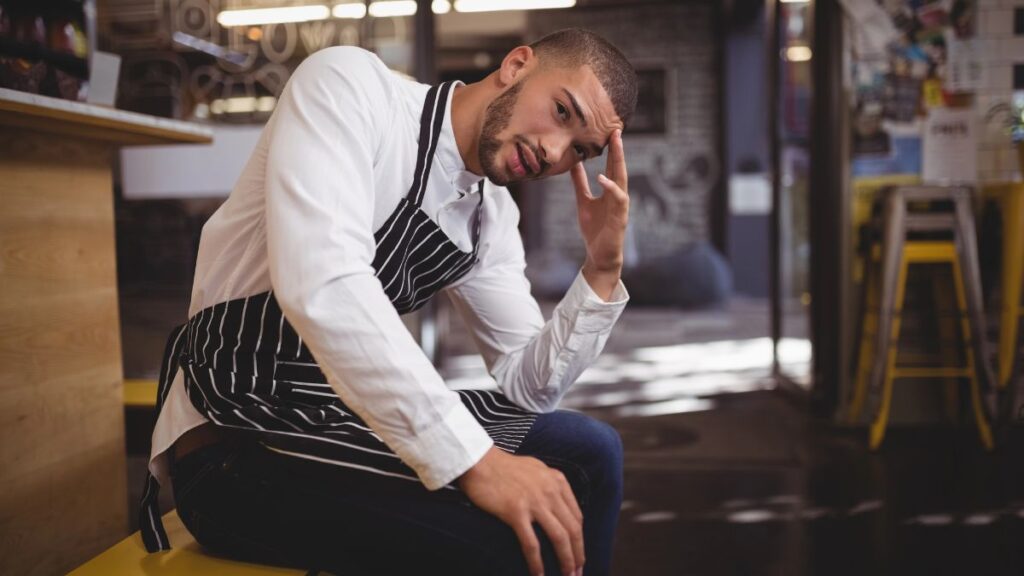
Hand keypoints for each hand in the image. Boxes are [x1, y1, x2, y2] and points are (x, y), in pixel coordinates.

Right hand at [457, 446, 583, 575]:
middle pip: (573, 529)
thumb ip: (550, 485)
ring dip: (566, 561)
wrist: (478, 461)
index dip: (580, 539)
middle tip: (577, 573)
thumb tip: (558, 505)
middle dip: (578, 555)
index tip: (579, 555)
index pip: (577, 516)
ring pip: (559, 537)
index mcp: (557, 480)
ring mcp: (534, 501)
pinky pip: (531, 543)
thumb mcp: (536, 469)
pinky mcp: (516, 512)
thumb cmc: (503, 467)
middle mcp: (550, 491)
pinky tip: (538, 574)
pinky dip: (537, 562)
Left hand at [571, 129, 628, 300]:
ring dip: (619, 162)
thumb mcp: (583, 201)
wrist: (599, 255)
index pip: (612, 166)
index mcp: (610, 191)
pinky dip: (611, 187)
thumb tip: (574, 165)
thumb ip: (580, 183)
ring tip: (615, 145)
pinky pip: (618, 199)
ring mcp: (621, 206)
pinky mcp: (621, 217)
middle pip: (619, 168)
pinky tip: (603, 178)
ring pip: (622, 179)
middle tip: (616, 130)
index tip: (609, 132)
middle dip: (618, 150)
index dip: (611, 150)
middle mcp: (618, 196)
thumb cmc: (594, 230)